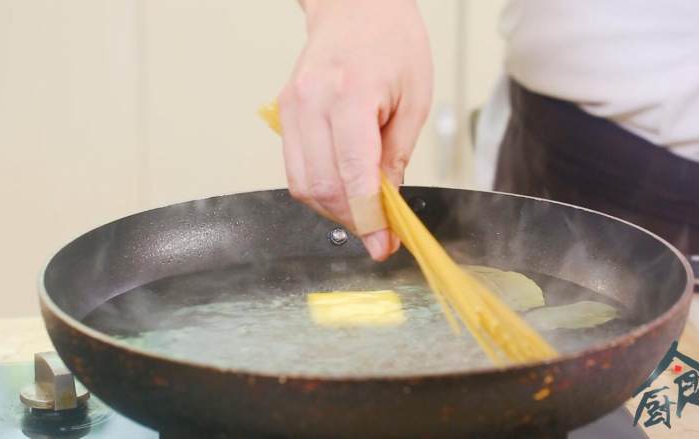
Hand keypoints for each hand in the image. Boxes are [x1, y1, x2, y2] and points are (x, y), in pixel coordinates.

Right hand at [278, 0, 432, 260]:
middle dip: (352, 220)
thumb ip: (396, 155)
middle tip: (379, 233)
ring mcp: (291, 108)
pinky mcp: (284, 114)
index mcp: (349, 95)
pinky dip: (318, 189)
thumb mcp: (414, 99)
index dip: (369, 217)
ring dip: (333, 209)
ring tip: (364, 209)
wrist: (355, 7)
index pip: (353, 174)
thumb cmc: (391, 42)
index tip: (383, 244)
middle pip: (322, 187)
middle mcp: (311, 102)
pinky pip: (294, 169)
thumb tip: (386, 203)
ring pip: (301, 184)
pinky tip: (343, 188)